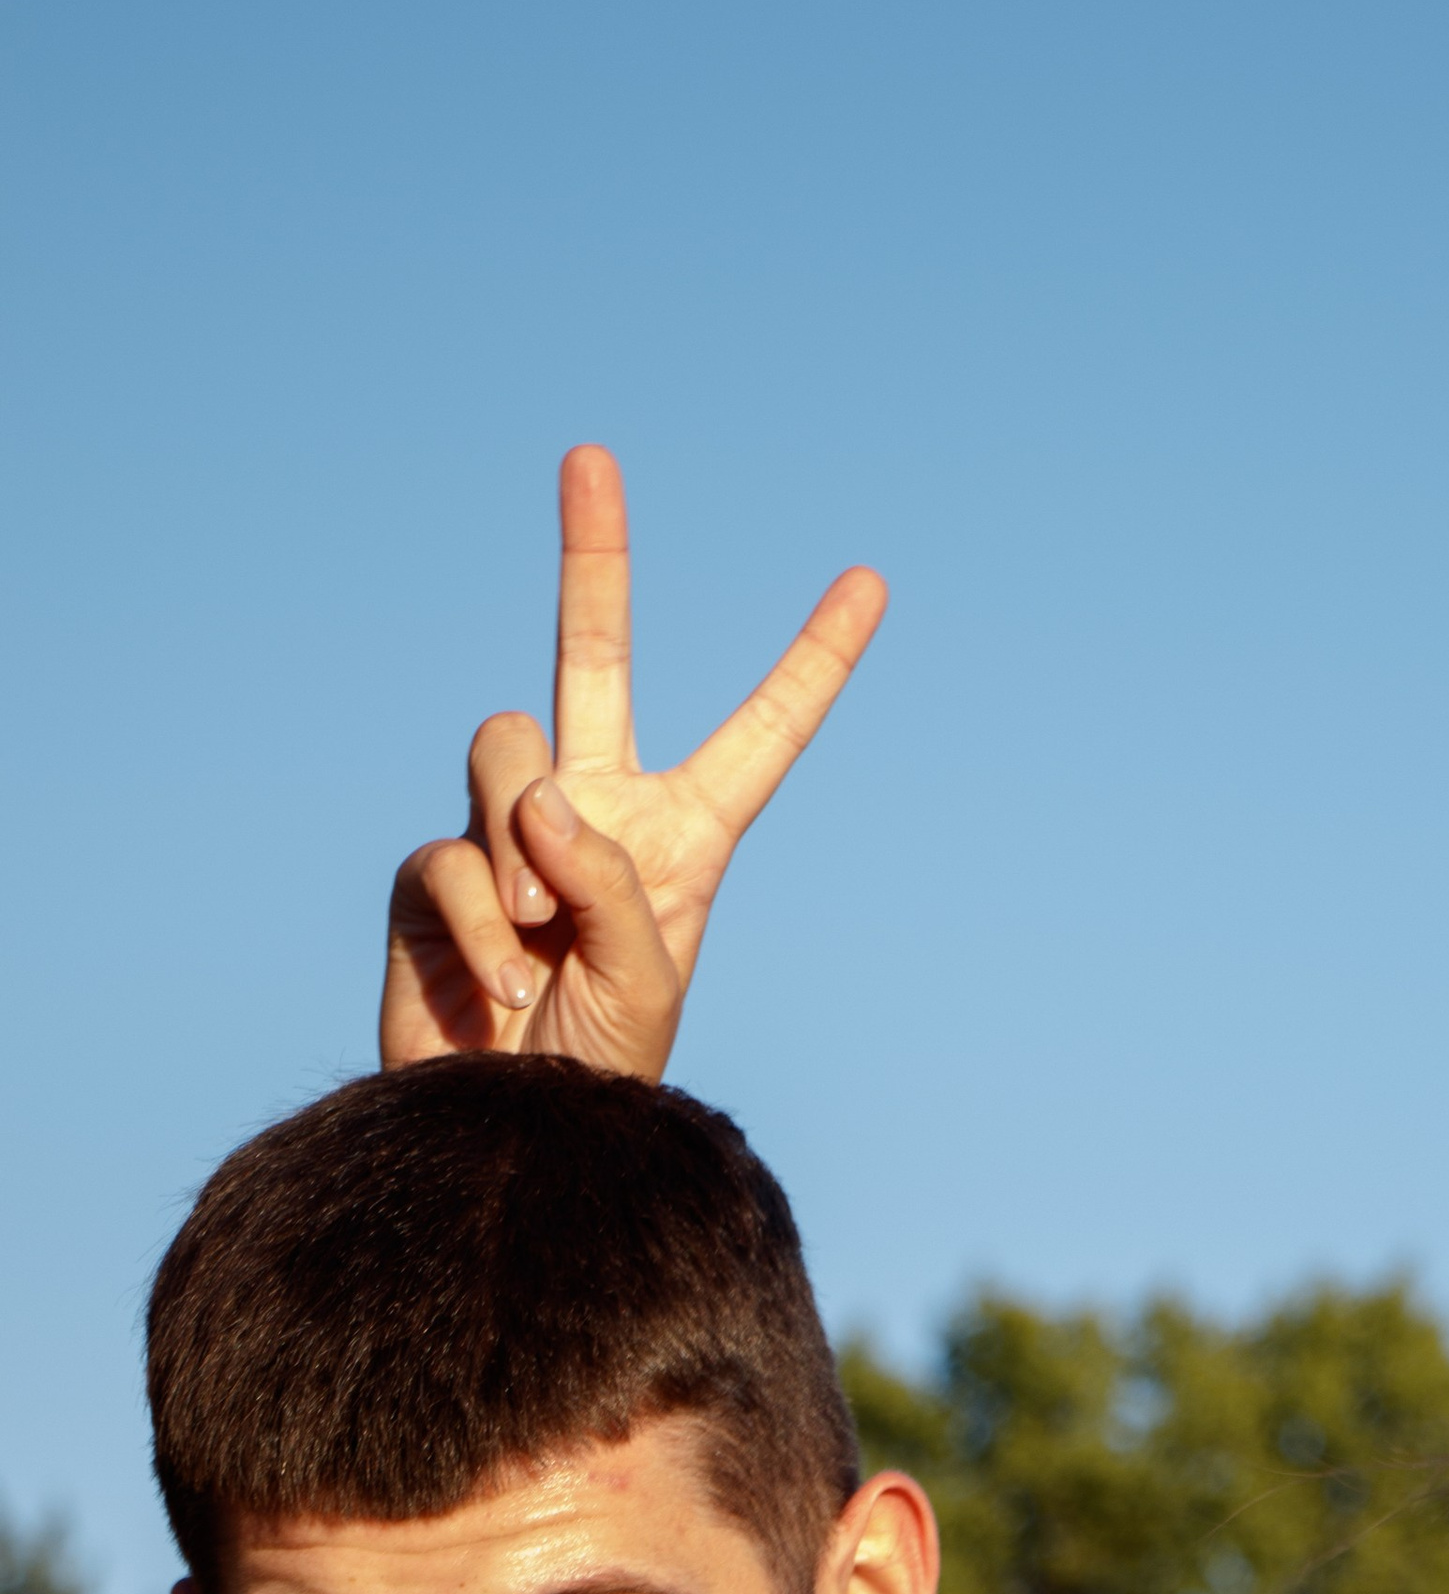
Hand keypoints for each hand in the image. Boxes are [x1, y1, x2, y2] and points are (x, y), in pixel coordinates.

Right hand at [381, 446, 887, 1081]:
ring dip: (520, 848)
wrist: (513, 1137)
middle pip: (594, 657)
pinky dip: (476, 923)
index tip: (872, 581)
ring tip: (536, 940)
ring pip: (506, 751)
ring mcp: (507, 836)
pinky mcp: (432, 877)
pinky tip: (501, 987)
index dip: (814, 662)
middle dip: (591, 557)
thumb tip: (538, 802)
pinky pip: (447, 853)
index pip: (760, 733)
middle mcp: (595, 812)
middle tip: (590, 456)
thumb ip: (611, 881)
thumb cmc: (606, 1071)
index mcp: (682, 834)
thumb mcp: (646, 978)